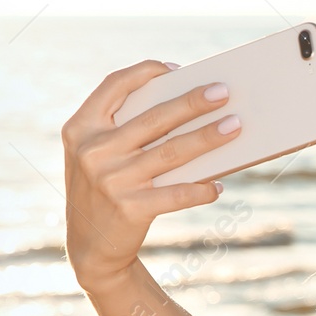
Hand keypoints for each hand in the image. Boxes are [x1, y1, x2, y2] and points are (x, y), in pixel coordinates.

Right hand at [61, 60, 241, 291]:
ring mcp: (112, 180)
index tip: (176, 69)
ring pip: (172, 152)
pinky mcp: (131, 208)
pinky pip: (177, 194)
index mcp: (80, 128)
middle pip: (154, 118)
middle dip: (193, 102)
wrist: (90, 247)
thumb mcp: (97, 155)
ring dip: (208, 138)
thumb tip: (182, 107)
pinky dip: (201, 190)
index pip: (113, 86)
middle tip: (224, 91)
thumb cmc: (103, 189)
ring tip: (234, 126)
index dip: (145, 72)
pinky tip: (218, 186)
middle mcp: (93, 151)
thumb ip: (122, 130)